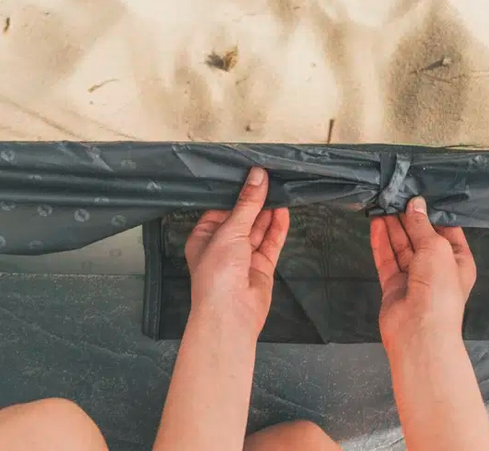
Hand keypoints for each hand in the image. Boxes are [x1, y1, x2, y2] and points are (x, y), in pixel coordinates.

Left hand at [184, 166, 288, 338]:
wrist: (230, 314)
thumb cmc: (217, 273)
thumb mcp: (230, 230)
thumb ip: (247, 204)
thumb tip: (258, 176)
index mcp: (204, 237)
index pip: (222, 209)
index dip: (237, 193)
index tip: (252, 174)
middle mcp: (223, 246)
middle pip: (243, 218)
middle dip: (256, 201)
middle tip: (271, 179)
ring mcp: (243, 257)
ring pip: (259, 229)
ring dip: (269, 212)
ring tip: (281, 190)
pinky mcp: (261, 266)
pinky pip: (271, 242)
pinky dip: (278, 227)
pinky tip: (284, 210)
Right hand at [369, 197, 476, 354]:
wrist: (419, 332)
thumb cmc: (439, 290)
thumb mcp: (436, 249)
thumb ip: (422, 226)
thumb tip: (416, 204)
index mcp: (458, 261)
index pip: (446, 231)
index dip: (433, 214)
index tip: (419, 195)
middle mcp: (437, 269)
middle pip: (421, 238)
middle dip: (408, 219)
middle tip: (395, 197)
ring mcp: (414, 278)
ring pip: (402, 248)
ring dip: (393, 228)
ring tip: (381, 205)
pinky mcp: (394, 287)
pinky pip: (387, 260)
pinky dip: (381, 243)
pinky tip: (375, 224)